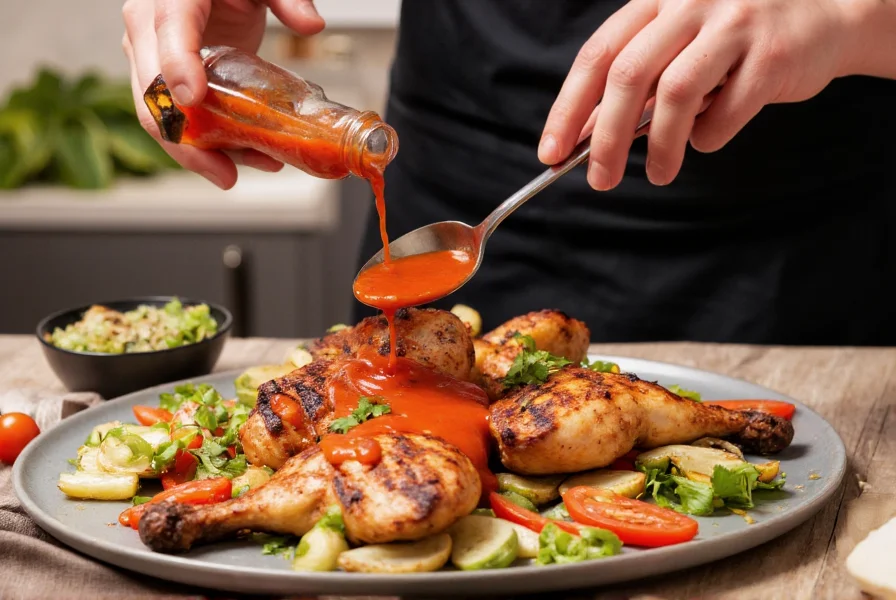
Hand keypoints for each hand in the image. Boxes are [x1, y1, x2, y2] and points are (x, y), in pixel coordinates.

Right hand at [122, 0, 324, 188]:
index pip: (167, 29)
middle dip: (186, 140)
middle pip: (151, 91)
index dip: (177, 64)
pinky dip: (205, 143)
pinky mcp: (163, 80)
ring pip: (159, 116)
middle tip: (223, 172)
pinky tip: (238, 158)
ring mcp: (150, 57)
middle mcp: (148, 27)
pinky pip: (175, 119)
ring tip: (234, 174)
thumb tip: (311, 25)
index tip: (196, 97)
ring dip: (197, 152)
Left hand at [538, 0, 857, 189]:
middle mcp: (690, 1)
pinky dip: (710, 137)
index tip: (552, 152)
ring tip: (658, 175)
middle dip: (607, 139)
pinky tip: (708, 138)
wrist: (825, 15)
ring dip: (660, 148)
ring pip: (676, 94)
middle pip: (629, 76)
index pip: (597, 55)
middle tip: (600, 180)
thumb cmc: (735, 39)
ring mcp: (733, 23)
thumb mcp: (677, 46)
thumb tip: (586, 137)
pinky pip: (726, 113)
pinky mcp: (772, 53)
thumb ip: (635, 84)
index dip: (569, 108)